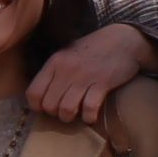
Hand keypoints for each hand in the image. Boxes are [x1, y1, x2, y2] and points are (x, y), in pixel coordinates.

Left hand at [27, 21, 157, 125]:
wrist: (124, 40)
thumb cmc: (93, 49)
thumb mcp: (67, 54)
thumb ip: (54, 72)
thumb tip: (42, 96)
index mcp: (54, 63)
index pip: (33, 93)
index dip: (37, 106)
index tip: (45, 108)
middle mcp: (66, 70)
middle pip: (49, 105)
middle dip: (55, 113)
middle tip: (64, 111)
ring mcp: (84, 76)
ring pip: (66, 109)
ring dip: (70, 117)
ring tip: (76, 114)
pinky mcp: (103, 83)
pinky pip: (89, 108)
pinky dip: (89, 117)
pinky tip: (91, 115)